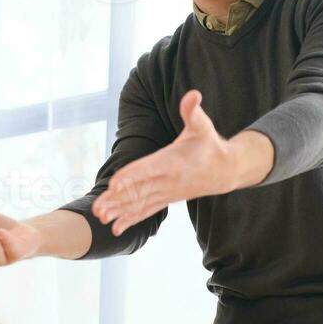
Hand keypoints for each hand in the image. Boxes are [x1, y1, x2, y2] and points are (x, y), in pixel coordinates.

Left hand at [92, 90, 240, 236]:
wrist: (226, 171)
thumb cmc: (210, 145)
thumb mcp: (203, 126)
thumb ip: (193, 111)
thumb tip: (193, 94)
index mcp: (172, 162)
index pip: (148, 169)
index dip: (131, 176)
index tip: (114, 183)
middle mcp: (167, 180)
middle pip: (139, 191)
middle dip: (117, 200)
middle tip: (97, 210)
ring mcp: (166, 192)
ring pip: (140, 204)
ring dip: (119, 212)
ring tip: (100, 218)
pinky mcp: (166, 199)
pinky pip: (146, 211)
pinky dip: (131, 219)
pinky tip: (116, 229)